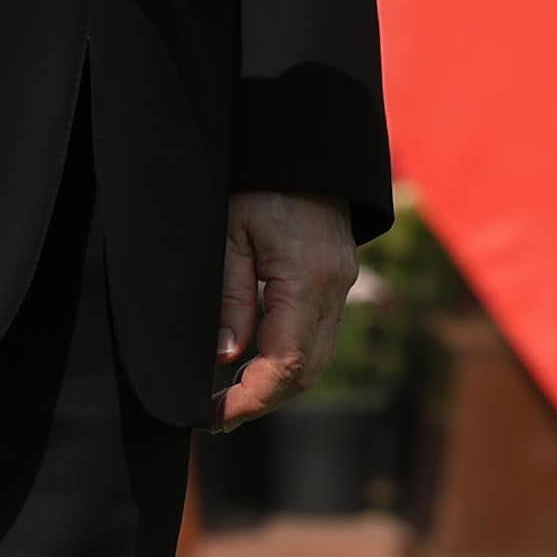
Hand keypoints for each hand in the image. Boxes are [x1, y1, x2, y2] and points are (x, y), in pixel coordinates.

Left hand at [212, 190, 357, 431]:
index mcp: (307, 277)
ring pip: (316, 357)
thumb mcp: (229, 232)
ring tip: (232, 394)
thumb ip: (229, 297)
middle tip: (218, 416)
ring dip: (277, 382)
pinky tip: (257, 358)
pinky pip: (320, 333)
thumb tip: (226, 357)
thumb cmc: (258, 179)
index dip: (250, 399)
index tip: (213, 417)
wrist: (303, 139)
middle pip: (306, 370)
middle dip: (263, 400)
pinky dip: (290, 357)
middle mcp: (334, 286)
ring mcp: (342, 281)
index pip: (285, 363)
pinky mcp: (339, 275)